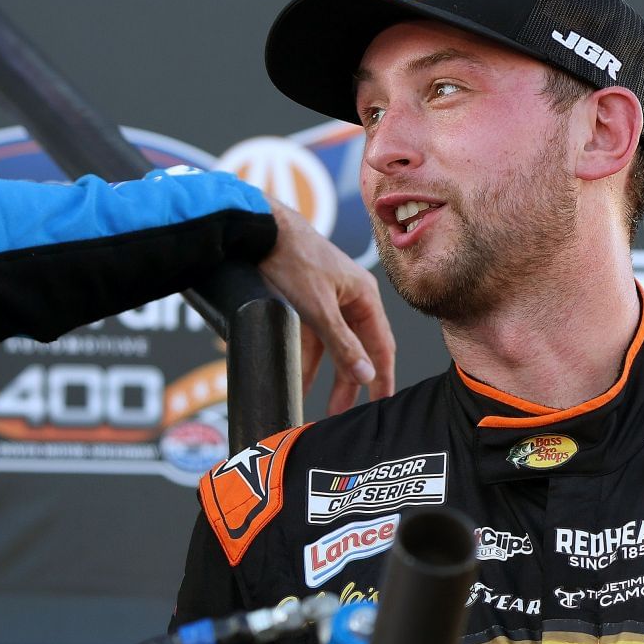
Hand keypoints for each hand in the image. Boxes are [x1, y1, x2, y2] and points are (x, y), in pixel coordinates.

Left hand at [257, 201, 395, 413]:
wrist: (260, 230)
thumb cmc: (294, 259)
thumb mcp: (319, 308)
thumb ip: (342, 344)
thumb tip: (366, 374)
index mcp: (365, 297)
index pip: (382, 346)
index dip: (382, 377)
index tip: (381, 404)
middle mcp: (351, 299)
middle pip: (356, 349)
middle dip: (349, 382)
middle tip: (342, 413)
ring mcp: (328, 299)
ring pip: (331, 345)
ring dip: (324, 373)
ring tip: (315, 402)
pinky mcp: (307, 299)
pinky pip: (311, 336)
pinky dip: (306, 357)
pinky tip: (296, 376)